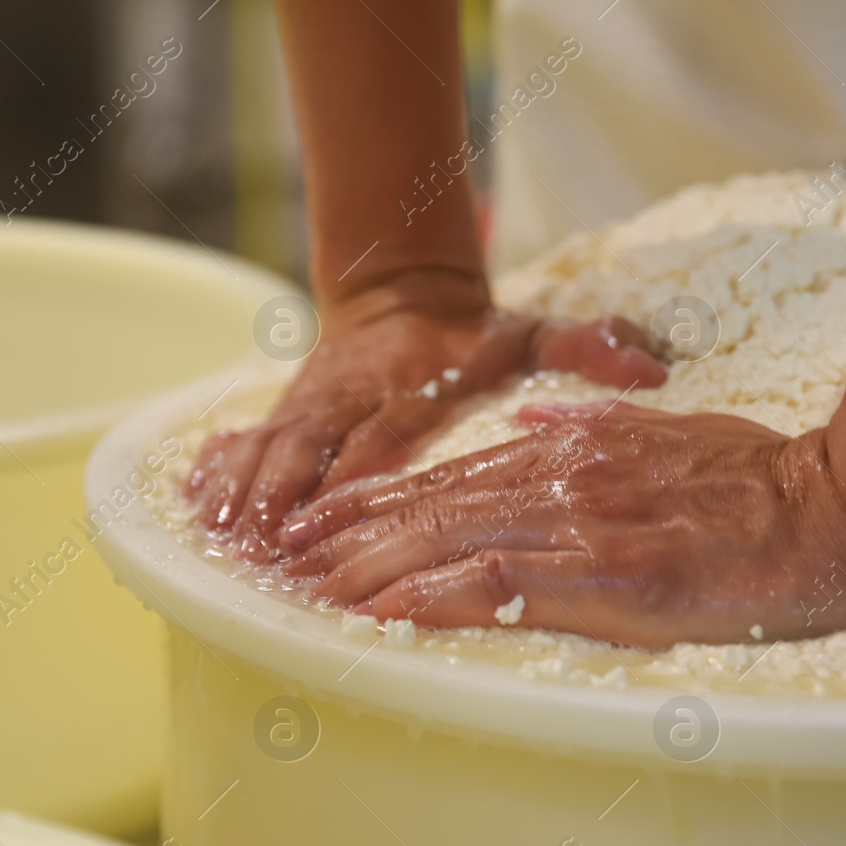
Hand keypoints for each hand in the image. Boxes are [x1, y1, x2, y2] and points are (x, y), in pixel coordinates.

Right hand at [185, 270, 666, 561]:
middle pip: (308, 448)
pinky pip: (246, 440)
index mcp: (405, 381)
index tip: (324, 517)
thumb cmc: (473, 335)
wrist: (403, 294)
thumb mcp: (532, 332)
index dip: (347, 478)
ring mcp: (313, 403)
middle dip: (281, 499)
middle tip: (258, 551)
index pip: (373, 436)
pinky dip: (220, 470)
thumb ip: (589, 346)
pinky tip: (192, 508)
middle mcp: (351, 393)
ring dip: (244, 493)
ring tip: (220, 542)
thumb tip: (653, 362)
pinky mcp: (289, 413)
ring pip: (270, 446)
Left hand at [277, 402, 845, 647]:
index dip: (385, 499)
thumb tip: (540, 427)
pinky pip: (503, 586)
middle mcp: (568, 485)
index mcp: (582, 455)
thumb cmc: (772, 481)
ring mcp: (586, 529)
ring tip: (307, 588)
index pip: (459, 478)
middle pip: (436, 508)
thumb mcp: (677, 434)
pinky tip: (384, 615)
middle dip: (351, 533)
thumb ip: (603, 430)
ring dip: (371, 567)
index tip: (328, 517)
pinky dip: (433, 598)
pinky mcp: (613, 576)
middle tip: (284, 556)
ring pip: (452, 544)